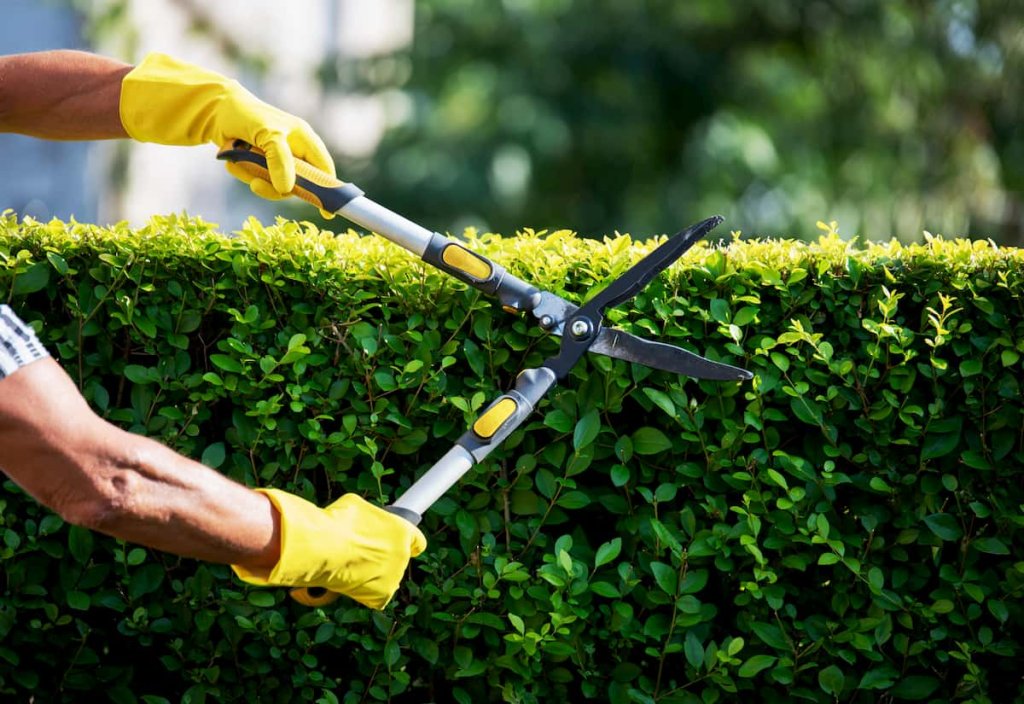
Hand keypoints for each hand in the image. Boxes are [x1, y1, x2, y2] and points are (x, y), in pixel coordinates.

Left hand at [119, 52, 335, 214]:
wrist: (215, 110)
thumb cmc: (247, 115)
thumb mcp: (267, 135)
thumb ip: (280, 161)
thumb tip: (287, 190)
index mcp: (304, 140)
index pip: (323, 169)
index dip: (327, 190)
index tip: (326, 211)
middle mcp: (294, 152)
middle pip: (297, 184)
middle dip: (275, 186)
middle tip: (256, 184)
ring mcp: (277, 160)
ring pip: (275, 186)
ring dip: (254, 177)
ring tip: (238, 162)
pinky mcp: (260, 165)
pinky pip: (258, 180)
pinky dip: (243, 173)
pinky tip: (233, 160)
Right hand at [231, 491, 425, 609]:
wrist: (316, 547)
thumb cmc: (328, 522)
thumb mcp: (350, 508)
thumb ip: (361, 515)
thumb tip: (361, 511)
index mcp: (402, 532)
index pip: (417, 540)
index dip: (406, 539)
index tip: (402, 538)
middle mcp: (404, 555)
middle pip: (395, 558)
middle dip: (376, 555)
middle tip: (352, 549)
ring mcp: (392, 576)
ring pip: (380, 576)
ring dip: (364, 571)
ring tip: (343, 561)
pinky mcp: (378, 594)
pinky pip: (370, 592)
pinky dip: (356, 587)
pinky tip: (340, 577)